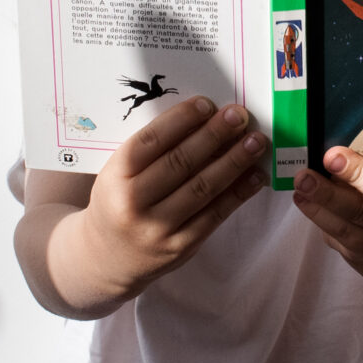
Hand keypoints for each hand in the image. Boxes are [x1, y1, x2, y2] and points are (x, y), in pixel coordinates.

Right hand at [62, 97, 266, 303]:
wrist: (107, 258)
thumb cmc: (119, 202)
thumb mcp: (120, 174)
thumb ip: (153, 151)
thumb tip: (204, 120)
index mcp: (114, 176)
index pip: (150, 142)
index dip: (181, 120)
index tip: (207, 104)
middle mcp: (133, 203)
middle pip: (180, 162)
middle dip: (214, 135)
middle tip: (239, 116)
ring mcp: (157, 228)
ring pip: (202, 188)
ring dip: (234, 161)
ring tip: (256, 141)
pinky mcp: (180, 247)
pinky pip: (214, 215)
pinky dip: (239, 193)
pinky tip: (255, 175)